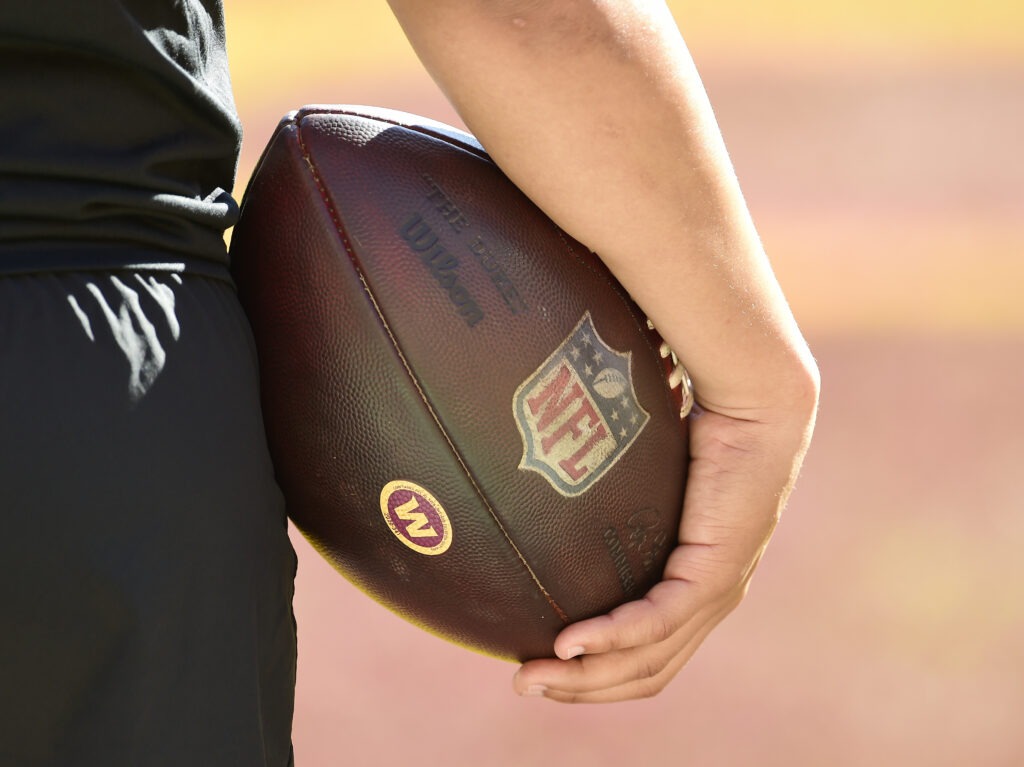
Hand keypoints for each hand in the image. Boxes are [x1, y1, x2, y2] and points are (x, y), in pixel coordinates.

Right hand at [512, 392, 816, 702]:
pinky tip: (567, 644)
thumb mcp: (645, 482)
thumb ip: (610, 500)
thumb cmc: (699, 431)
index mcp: (697, 587)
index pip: (648, 657)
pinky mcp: (714, 573)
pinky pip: (656, 621)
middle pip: (645, 674)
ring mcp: (716, 593)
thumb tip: (552, 480)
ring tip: (534, 676)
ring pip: (648, 660)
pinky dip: (608, 638)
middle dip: (581, 688)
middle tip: (524, 686)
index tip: (543, 671)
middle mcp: (709, 603)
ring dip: (586, 676)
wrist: (755, 406)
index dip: (597, 676)